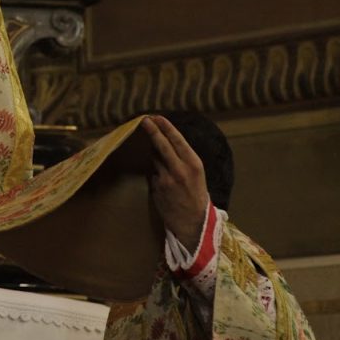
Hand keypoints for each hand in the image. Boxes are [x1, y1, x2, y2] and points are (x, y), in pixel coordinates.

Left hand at [143, 115, 209, 251]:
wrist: (193, 222)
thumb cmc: (196, 195)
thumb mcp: (196, 175)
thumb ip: (183, 160)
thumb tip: (164, 144)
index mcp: (194, 164)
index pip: (178, 141)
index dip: (166, 128)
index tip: (157, 117)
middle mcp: (181, 170)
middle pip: (162, 145)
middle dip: (152, 131)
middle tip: (143, 119)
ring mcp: (167, 179)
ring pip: (155, 159)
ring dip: (154, 155)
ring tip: (159, 159)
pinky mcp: (157, 188)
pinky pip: (152, 174)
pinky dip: (154, 174)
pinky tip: (163, 182)